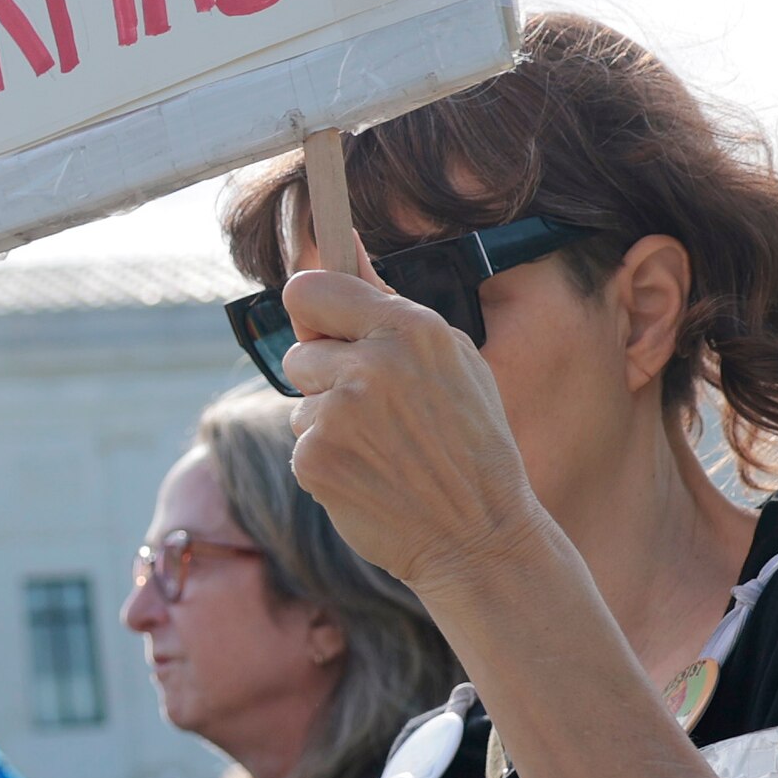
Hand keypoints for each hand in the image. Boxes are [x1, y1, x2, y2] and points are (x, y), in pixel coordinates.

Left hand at [275, 267, 555, 596]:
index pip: (309, 287)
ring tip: (384, 449)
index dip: (312, 309)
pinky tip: (370, 476)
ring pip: (300, 402)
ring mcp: (340, 413)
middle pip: (298, 349)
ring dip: (328, 422)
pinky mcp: (315, 457)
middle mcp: (372, 363)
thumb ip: (388, 303)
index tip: (323, 325)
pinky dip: (326, 461)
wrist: (479, 535)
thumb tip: (342, 242)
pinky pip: (301, 443)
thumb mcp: (450, 360)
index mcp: (411, 328)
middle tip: (375, 410)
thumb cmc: (469, 443)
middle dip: (325, 376)